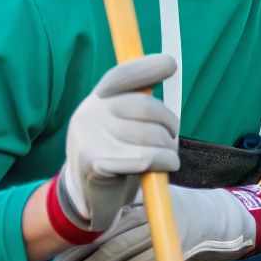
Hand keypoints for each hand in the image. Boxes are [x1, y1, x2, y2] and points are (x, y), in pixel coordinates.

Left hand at [50, 184, 260, 260]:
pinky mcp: (170, 255)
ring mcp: (160, 236)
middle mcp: (148, 218)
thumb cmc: (180, 212)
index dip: (75, 242)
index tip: (56, 257)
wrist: (221, 220)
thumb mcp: (153, 202)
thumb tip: (85, 229)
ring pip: (115, 259)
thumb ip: (125, 211)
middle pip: (103, 243)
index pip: (99, 224)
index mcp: (139, 204)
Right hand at [57, 54, 179, 230]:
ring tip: (169, 157)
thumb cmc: (116, 154)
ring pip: (150, 135)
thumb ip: (137, 104)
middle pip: (145, 106)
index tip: (170, 64)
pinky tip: (167, 166)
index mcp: (97, 99)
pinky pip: (145, 158)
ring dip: (170, 149)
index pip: (122, 75)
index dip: (147, 67)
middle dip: (169, 123)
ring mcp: (90, 137)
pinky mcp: (96, 162)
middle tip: (172, 138)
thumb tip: (168, 69)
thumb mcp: (120, 124)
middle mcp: (89, 113)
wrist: (88, 196)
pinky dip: (164, 162)